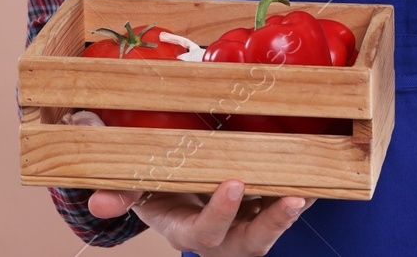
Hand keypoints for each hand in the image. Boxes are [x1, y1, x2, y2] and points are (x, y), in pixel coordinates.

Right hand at [88, 179, 311, 254]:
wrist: (175, 192)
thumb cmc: (157, 190)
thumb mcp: (137, 192)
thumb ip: (120, 194)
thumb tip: (97, 202)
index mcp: (187, 230)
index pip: (205, 231)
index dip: (220, 212)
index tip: (233, 184)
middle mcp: (222, 236)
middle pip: (250, 241)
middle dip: (270, 221)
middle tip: (291, 197)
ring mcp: (246, 226)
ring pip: (273, 228)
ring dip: (292, 211)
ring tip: (309, 190)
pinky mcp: (264, 210)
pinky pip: (286, 207)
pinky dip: (304, 192)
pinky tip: (319, 174)